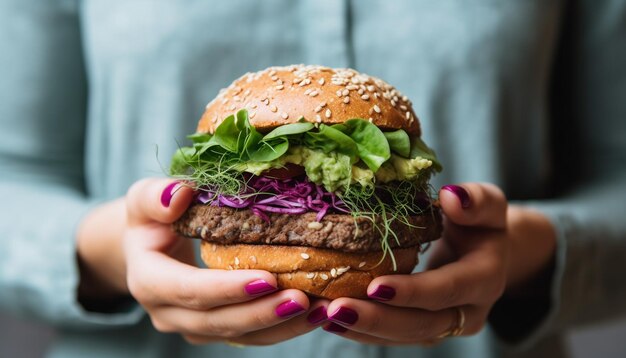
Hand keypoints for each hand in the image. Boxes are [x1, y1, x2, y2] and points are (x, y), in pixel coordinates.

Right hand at [78, 178, 325, 344]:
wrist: (149, 248)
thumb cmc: (152, 217)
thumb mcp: (144, 199)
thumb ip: (155, 196)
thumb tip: (178, 195)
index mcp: (148, 280)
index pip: (188, 290)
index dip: (227, 288)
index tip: (268, 278)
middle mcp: (167, 313)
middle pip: (218, 321)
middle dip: (262, 313)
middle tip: (303, 300)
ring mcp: (192, 326)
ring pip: (239, 336)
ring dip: (281, 327)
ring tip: (320, 310)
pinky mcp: (215, 330)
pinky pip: (251, 336)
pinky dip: (284, 328)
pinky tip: (315, 313)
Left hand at [319, 183, 555, 344]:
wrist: (485, 251)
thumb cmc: (478, 220)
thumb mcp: (486, 203)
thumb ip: (476, 199)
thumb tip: (450, 196)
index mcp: (486, 278)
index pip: (448, 289)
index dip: (413, 291)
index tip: (374, 286)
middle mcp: (469, 312)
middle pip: (422, 324)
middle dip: (377, 319)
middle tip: (336, 309)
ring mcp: (446, 326)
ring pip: (404, 336)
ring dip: (363, 329)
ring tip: (324, 315)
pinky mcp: (425, 330)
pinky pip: (393, 337)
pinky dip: (361, 331)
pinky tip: (329, 320)